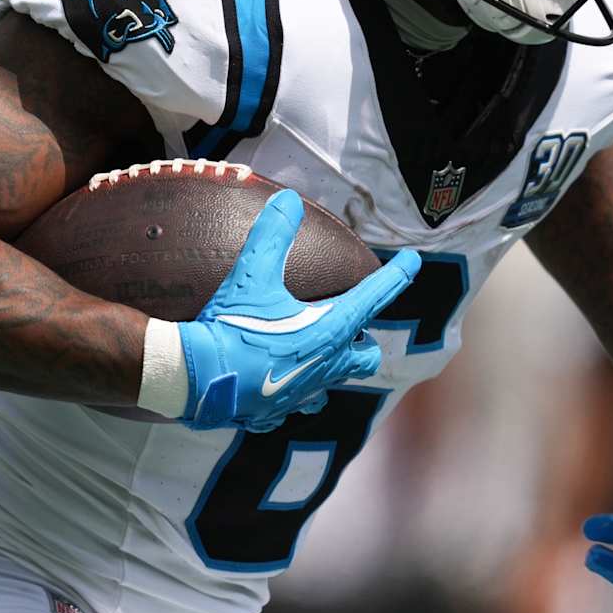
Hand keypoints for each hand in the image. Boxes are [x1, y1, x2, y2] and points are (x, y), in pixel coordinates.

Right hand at [178, 189, 418, 431]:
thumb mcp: (253, 275)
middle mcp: (327, 364)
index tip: (414, 261)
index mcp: (329, 329)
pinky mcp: (279, 412)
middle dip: (363, 340)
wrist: (198, 380)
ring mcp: (305, 393)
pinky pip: (297, 403)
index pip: (374, 296)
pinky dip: (294, 389)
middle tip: (349, 323)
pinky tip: (277, 378)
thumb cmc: (232, 326)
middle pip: (367, 355)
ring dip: (331, 366)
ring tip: (313, 351)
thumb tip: (288, 200)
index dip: (396, 275)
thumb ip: (273, 235)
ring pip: (335, 381)